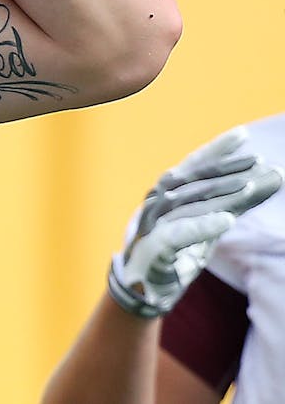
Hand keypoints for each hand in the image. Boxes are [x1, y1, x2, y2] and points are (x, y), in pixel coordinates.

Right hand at [107, 126, 282, 317]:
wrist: (146, 283)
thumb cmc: (180, 245)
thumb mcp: (211, 220)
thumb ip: (240, 199)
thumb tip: (276, 175)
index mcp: (169, 190)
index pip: (195, 165)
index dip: (217, 149)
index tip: (243, 135)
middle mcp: (159, 200)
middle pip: (196, 181)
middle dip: (228, 171)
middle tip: (259, 162)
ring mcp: (154, 222)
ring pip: (190, 204)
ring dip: (219, 195)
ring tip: (249, 186)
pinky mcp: (156, 246)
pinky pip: (179, 233)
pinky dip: (202, 225)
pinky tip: (227, 220)